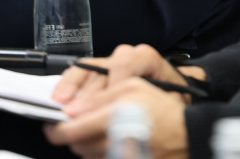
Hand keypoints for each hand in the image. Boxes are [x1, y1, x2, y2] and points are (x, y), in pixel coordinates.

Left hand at [46, 78, 188, 158]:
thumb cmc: (161, 108)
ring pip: (87, 156)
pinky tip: (110, 144)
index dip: (56, 130)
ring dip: (87, 146)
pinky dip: (100, 154)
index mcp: (110, 118)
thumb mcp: (132, 87)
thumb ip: (101, 95)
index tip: (52, 126)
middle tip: (79, 125)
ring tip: (100, 133)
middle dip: (73, 136)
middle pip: (76, 146)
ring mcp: (118, 157)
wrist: (186, 135)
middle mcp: (110, 142)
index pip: (69, 132)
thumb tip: (72, 110)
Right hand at [52, 44, 201, 105]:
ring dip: (72, 87)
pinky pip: (80, 72)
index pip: (126, 63)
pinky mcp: (99, 70)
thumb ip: (155, 106)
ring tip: (60, 104)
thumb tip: (135, 119)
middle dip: (88, 94)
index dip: (112, 83)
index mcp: (146, 59)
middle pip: (102, 68)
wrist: (174, 91)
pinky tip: (59, 97)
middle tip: (75, 113)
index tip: (104, 106)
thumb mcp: (172, 101)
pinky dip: (68, 84)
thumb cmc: (173, 97)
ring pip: (87, 68)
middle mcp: (127, 55)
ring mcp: (110, 61)